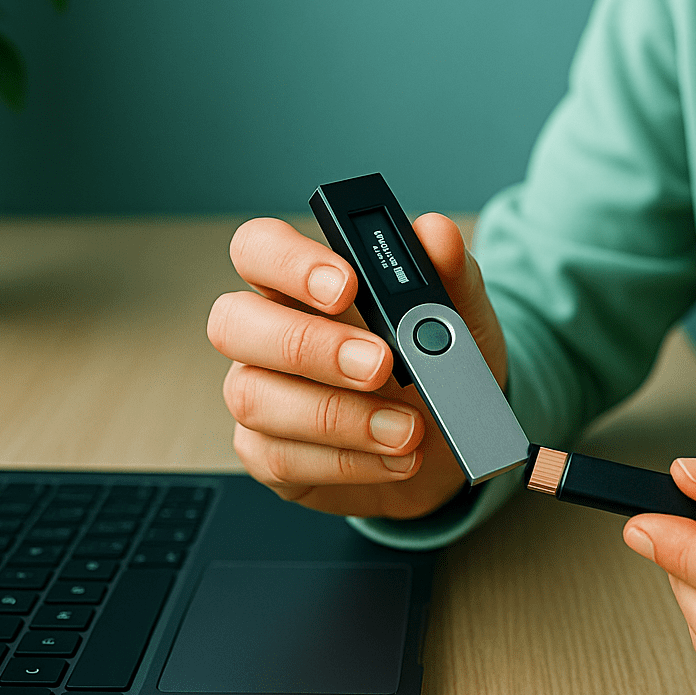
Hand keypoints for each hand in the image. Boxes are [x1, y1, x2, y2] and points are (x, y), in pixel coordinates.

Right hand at [206, 214, 506, 518]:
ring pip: (254, 397)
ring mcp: (260, 395)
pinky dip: (347, 462)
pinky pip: (279, 458)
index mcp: (301, 284)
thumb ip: (450, 275)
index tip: (346, 285)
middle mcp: (266, 334)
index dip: (289, 261)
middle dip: (310, 345)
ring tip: (408, 428)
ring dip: (340, 416)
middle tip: (381, 364)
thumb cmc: (438, 369)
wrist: (452, 446)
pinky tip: (396, 457)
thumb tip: (436, 233)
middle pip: (234, 322)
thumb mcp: (461, 320)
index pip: (259, 248)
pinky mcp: (268, 455)